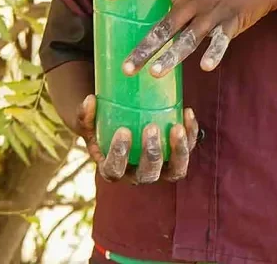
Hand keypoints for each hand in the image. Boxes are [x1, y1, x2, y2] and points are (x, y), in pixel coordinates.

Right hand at [75, 94, 197, 183]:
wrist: (120, 131)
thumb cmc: (102, 128)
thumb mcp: (89, 123)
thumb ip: (85, 115)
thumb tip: (90, 100)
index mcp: (113, 170)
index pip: (115, 171)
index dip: (119, 154)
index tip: (123, 131)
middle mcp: (138, 175)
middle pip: (147, 174)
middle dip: (151, 153)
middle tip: (151, 127)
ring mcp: (160, 169)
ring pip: (175, 171)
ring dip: (178, 151)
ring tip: (177, 127)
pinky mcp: (176, 158)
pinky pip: (187, 151)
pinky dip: (191, 134)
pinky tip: (187, 113)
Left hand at [103, 0, 276, 76]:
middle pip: (162, 26)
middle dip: (143, 49)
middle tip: (126, 69)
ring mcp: (212, 12)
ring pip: (187, 39)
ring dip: (171, 57)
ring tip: (155, 73)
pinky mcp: (231, 22)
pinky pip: (220, 42)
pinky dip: (213, 54)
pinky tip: (206, 68)